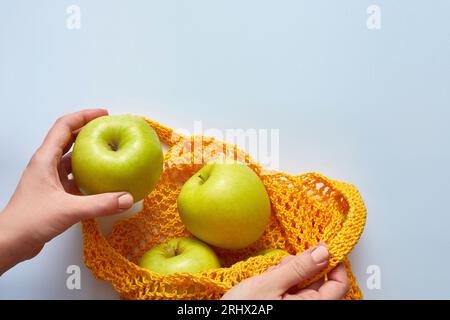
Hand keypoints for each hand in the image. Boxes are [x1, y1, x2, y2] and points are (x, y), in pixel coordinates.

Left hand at [0, 109, 133, 274]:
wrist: (11, 242)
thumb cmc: (29, 221)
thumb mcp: (68, 210)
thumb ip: (100, 204)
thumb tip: (127, 198)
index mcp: (45, 159)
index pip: (64, 126)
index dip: (84, 116)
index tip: (103, 114)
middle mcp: (47, 164)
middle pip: (69, 138)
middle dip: (89, 131)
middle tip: (110, 130)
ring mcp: (50, 178)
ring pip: (72, 158)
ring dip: (89, 153)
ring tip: (109, 152)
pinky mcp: (54, 192)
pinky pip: (73, 176)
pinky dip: (88, 174)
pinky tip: (102, 181)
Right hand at [222, 244, 348, 299]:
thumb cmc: (242, 312)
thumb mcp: (270, 285)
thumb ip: (299, 268)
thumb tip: (324, 252)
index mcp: (312, 307)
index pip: (338, 284)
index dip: (334, 263)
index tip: (322, 246)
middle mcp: (306, 308)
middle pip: (319, 282)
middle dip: (304, 266)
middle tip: (286, 262)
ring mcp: (293, 307)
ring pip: (302, 284)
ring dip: (289, 272)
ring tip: (271, 275)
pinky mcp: (282, 305)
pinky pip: (289, 289)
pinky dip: (281, 280)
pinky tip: (267, 281)